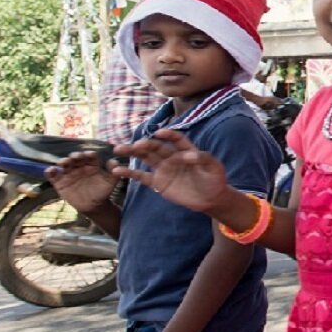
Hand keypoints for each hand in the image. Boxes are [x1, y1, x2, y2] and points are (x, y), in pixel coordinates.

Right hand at [45, 151, 120, 213]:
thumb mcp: (111, 182)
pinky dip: (50, 172)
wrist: (94, 206)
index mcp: (92, 164)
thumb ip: (114, 173)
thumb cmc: (103, 191)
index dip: (89, 154)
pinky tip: (51, 170)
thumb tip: (114, 161)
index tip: (90, 155)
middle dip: (75, 156)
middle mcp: (80, 166)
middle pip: (76, 158)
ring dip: (63, 161)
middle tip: (75, 157)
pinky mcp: (60, 182)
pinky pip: (53, 175)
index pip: (90, 156)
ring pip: (64, 164)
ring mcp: (69, 173)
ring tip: (64, 163)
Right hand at [111, 129, 229, 213]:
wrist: (211, 198)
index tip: (159, 133)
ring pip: (146, 158)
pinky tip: (116, 170)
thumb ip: (204, 159)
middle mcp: (172, 157)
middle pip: (156, 147)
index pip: (176, 139)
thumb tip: (190, 155)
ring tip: (119, 149)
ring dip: (133, 153)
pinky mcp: (157, 182)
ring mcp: (163, 169)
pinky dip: (129, 173)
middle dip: (145, 145)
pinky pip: (141, 176)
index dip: (168, 135)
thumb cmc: (215, 179)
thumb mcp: (214, 167)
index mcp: (186, 150)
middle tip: (134, 145)